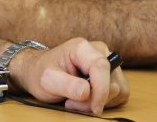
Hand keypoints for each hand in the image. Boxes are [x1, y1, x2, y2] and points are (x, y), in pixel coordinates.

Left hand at [9, 38, 129, 115]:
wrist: (38, 72)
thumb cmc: (41, 72)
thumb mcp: (47, 80)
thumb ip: (66, 85)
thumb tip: (87, 91)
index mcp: (82, 47)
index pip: (102, 67)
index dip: (101, 90)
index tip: (94, 108)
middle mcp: (98, 52)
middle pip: (112, 80)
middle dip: (95, 99)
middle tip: (71, 103)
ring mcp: (106, 63)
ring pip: (118, 89)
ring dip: (100, 102)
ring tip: (76, 101)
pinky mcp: (110, 76)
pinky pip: (119, 94)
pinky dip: (105, 102)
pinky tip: (86, 101)